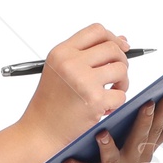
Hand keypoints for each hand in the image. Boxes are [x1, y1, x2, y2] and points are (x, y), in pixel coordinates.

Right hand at [21, 24, 129, 152]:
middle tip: (116, 76)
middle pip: (112, 48)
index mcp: (62, 52)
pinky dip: (116, 102)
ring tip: (111, 92)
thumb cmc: (50, 103)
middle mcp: (71, 63)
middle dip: (121, 61)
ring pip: (121, 69)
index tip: (120, 48)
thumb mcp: (60, 70)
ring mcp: (83, 81)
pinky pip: (121, 95)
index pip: (96, 31)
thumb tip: (122, 41)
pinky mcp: (94, 100)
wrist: (40, 131)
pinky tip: (105, 107)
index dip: (112, 38)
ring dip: (122, 82)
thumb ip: (86, 55)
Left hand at [60, 90, 162, 162]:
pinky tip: (66, 161)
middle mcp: (130, 162)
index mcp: (143, 152)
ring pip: (110, 158)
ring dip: (107, 146)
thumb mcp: (145, 153)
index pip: (156, 129)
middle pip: (139, 140)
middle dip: (144, 123)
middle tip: (148, 104)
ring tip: (102, 133)